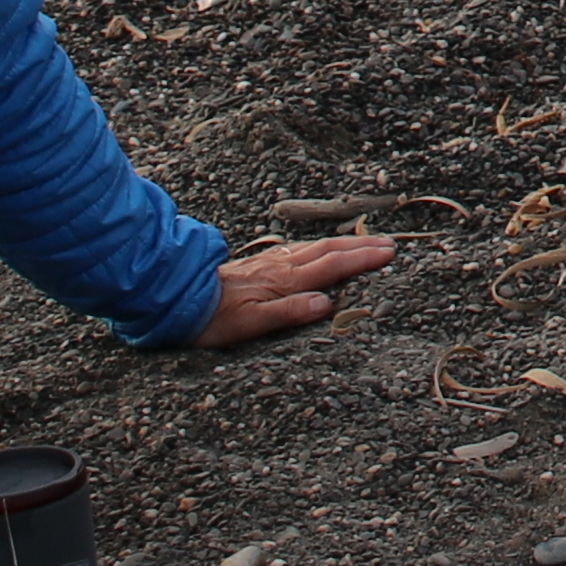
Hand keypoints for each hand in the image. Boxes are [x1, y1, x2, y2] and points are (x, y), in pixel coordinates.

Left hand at [194, 233, 399, 350]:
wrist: (176, 297)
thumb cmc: (213, 318)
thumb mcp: (251, 324)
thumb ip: (288, 312)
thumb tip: (326, 304)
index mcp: (284, 281)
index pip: (332, 267)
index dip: (362, 260)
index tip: (389, 252)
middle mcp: (280, 268)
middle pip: (328, 251)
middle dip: (360, 246)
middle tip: (389, 242)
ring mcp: (269, 264)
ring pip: (314, 248)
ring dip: (343, 244)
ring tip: (365, 240)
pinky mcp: (258, 266)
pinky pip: (297, 251)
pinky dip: (318, 247)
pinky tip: (318, 248)